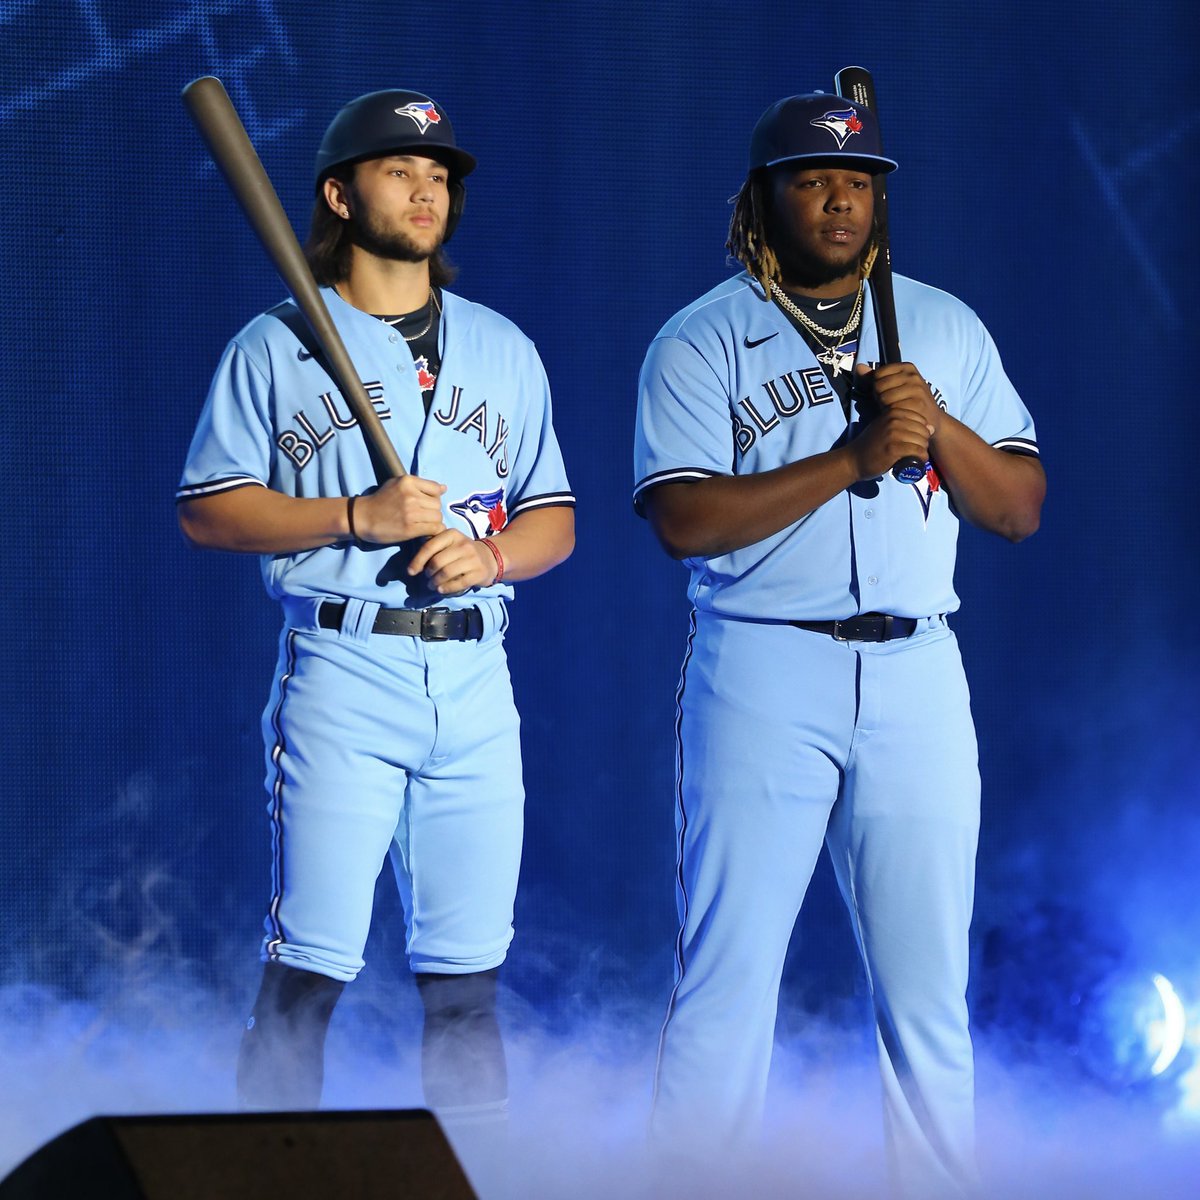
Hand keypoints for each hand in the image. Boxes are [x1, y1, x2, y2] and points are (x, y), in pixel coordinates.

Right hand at [353, 475, 446, 543]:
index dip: (434, 497)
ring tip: (423, 524)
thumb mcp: (397, 484)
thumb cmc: (380, 501)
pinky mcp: (410, 528)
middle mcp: (411, 495)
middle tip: (423, 516)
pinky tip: (425, 532)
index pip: (436, 489)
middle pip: (438, 504)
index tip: (426, 503)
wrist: (362, 517)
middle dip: (433, 511)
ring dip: (433, 522)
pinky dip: (433, 531)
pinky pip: (434, 529)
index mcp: (408, 481)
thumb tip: (444, 488)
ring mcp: (411, 512)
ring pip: (438, 517)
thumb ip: (420, 485)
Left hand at [407, 529, 498, 594]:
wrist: (490, 558)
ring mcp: (472, 559)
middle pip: (437, 562)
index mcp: (452, 534)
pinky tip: (441, 589)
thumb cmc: (462, 551)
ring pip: (446, 573)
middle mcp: (463, 545)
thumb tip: (414, 565)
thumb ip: (433, 547)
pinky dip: (446, 588)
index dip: (418, 561)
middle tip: (427, 578)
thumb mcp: (449, 542)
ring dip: (435, 582)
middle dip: (428, 573)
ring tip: (432, 585)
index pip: (430, 547)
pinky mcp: (479, 573)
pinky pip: (458, 583)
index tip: (411, 571)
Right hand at [848, 363, 935, 479]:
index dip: (921, 432)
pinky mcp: (893, 449)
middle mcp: (894, 420)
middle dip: (922, 442)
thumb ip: (906, 424)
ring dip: (922, 451)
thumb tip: (931, 427)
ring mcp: (893, 434)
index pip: (921, 419)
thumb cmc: (872, 445)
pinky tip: (915, 462)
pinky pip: (917, 452)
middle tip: (913, 451)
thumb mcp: (886, 428)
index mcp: (893, 412)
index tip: (912, 441)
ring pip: (922, 441)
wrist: (853, 459)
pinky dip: (920, 459)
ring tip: (914, 456)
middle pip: (923, 430)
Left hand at [858, 362, 941, 435]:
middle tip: (891, 403)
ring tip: (895, 409)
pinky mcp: (917, 403)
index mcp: (907, 367)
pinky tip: (899, 415)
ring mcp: (916, 389)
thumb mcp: (892, 386)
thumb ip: (874, 377)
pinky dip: (891, 414)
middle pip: (878, 385)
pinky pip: (891, 408)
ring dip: (884, 407)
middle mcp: (913, 375)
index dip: (877, 386)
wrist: (931, 419)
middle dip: (879, 397)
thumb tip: (858, 367)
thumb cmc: (907, 402)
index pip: (877, 374)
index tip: (888, 392)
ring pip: (883, 397)